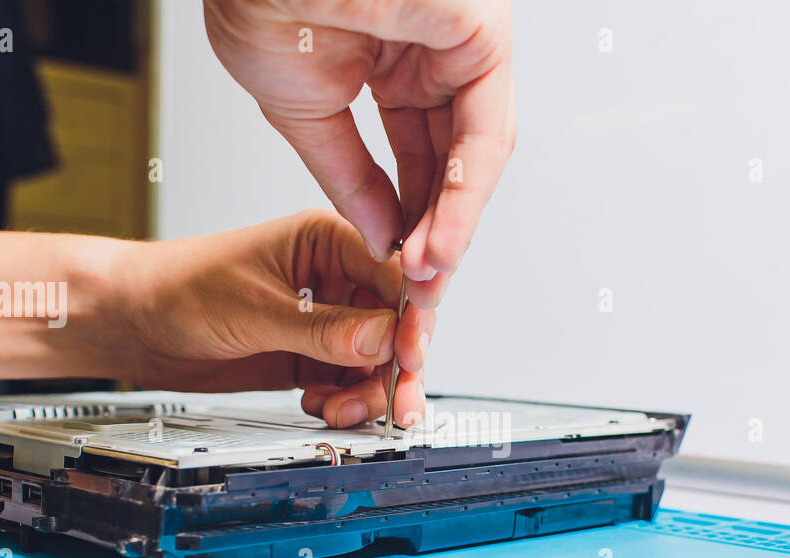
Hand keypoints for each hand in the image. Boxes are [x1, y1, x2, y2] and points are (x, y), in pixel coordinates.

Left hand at [111, 208, 431, 428]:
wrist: (134, 324)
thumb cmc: (179, 289)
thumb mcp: (256, 309)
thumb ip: (324, 329)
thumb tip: (384, 339)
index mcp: (327, 240)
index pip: (395, 276)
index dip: (412, 318)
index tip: (411, 355)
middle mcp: (336, 278)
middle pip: (396, 325)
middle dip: (398, 368)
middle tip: (396, 404)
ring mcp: (326, 320)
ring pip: (378, 361)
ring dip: (369, 393)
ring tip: (343, 411)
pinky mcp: (312, 355)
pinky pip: (351, 382)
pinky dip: (345, 401)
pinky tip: (322, 406)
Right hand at [204, 0, 515, 307]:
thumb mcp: (305, 113)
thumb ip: (349, 178)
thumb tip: (380, 236)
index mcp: (397, 61)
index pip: (419, 156)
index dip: (410, 219)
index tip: (398, 270)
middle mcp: (438, 52)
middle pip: (453, 161)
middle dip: (437, 232)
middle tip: (420, 289)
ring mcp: (463, 42)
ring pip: (475, 154)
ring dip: (451, 226)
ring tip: (426, 277)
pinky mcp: (481, 35)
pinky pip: (484, 132)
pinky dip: (463, 195)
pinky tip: (440, 242)